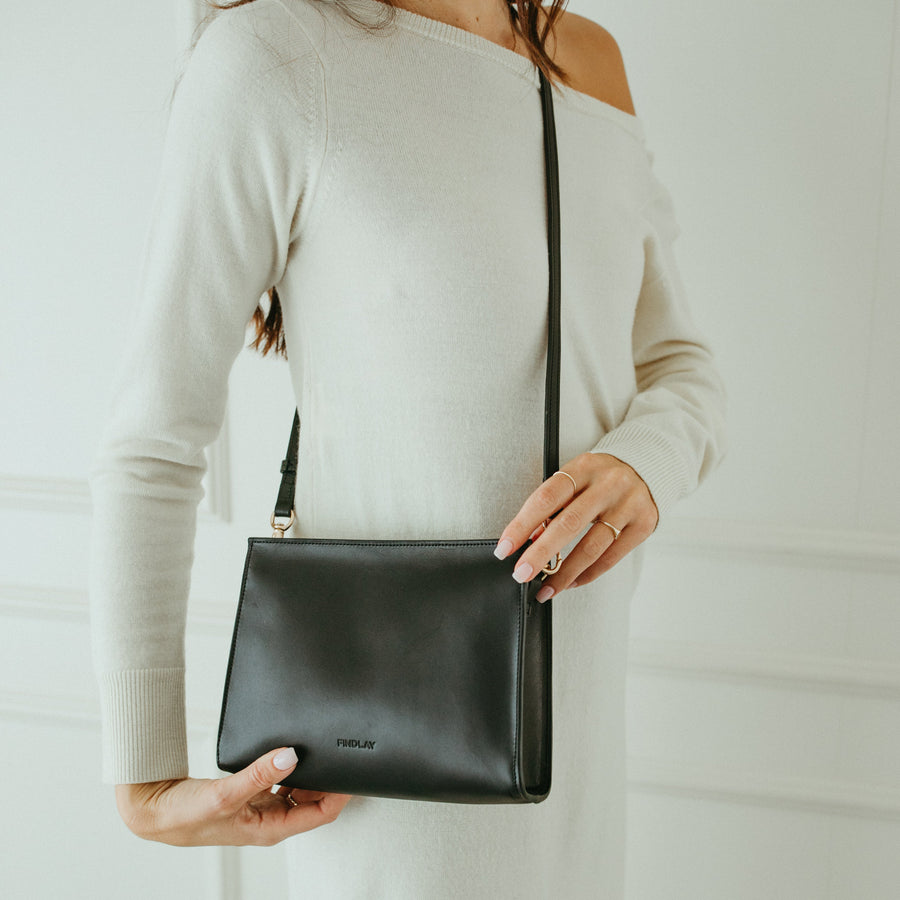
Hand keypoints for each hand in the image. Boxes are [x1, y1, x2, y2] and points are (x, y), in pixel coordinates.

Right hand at [114, 746, 350, 846]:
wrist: (153, 809)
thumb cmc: (184, 816)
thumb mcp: (225, 794)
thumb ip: (259, 774)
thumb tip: (292, 755)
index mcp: (271, 829)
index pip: (321, 814)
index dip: (341, 793)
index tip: (352, 769)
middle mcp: (270, 819)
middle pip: (315, 801)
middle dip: (330, 779)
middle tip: (340, 751)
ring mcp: (262, 806)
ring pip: (300, 789)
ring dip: (311, 772)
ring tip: (319, 748)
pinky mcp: (251, 793)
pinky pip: (282, 779)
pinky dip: (291, 766)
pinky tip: (289, 750)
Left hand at [494, 452, 658, 601]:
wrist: (648, 466)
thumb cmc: (600, 476)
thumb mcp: (576, 478)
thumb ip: (554, 505)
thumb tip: (530, 539)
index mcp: (583, 468)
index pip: (546, 498)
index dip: (522, 524)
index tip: (505, 547)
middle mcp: (607, 484)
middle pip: (568, 524)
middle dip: (540, 553)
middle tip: (521, 573)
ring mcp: (628, 505)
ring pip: (591, 546)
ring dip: (564, 573)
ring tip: (546, 588)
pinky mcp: (643, 524)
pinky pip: (611, 557)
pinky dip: (588, 573)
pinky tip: (572, 581)